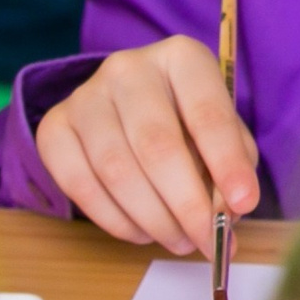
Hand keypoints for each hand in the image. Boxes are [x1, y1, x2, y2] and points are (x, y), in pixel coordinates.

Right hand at [36, 36, 261, 255]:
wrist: (128, 105)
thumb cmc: (186, 120)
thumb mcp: (221, 132)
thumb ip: (231, 166)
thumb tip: (224, 215)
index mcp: (181, 58)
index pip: (207, 113)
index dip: (227, 162)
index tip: (245, 203)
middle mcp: (128, 68)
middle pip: (157, 146)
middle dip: (187, 205)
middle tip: (207, 242)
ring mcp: (85, 96)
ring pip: (117, 171)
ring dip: (153, 219)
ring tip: (179, 240)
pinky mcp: (54, 127)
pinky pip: (80, 185)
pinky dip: (115, 221)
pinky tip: (142, 232)